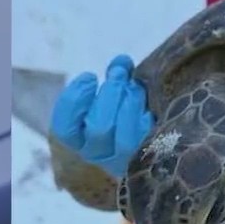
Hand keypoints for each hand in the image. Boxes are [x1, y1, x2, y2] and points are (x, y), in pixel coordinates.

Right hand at [50, 54, 153, 177]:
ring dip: (130, 106)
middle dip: (110, 95)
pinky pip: (146, 144)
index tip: (90, 76)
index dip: (74, 102)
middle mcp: (97, 154)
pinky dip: (146, 122)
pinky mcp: (147, 161)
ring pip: (123, 140)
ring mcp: (123, 162)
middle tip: (119, 73)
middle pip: (98, 129)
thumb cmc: (127, 113)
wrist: (159, 143)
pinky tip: (148, 108)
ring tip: (135, 86)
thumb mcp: (116, 95)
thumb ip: (115, 79)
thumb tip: (122, 61)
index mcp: (80, 139)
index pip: (65, 128)